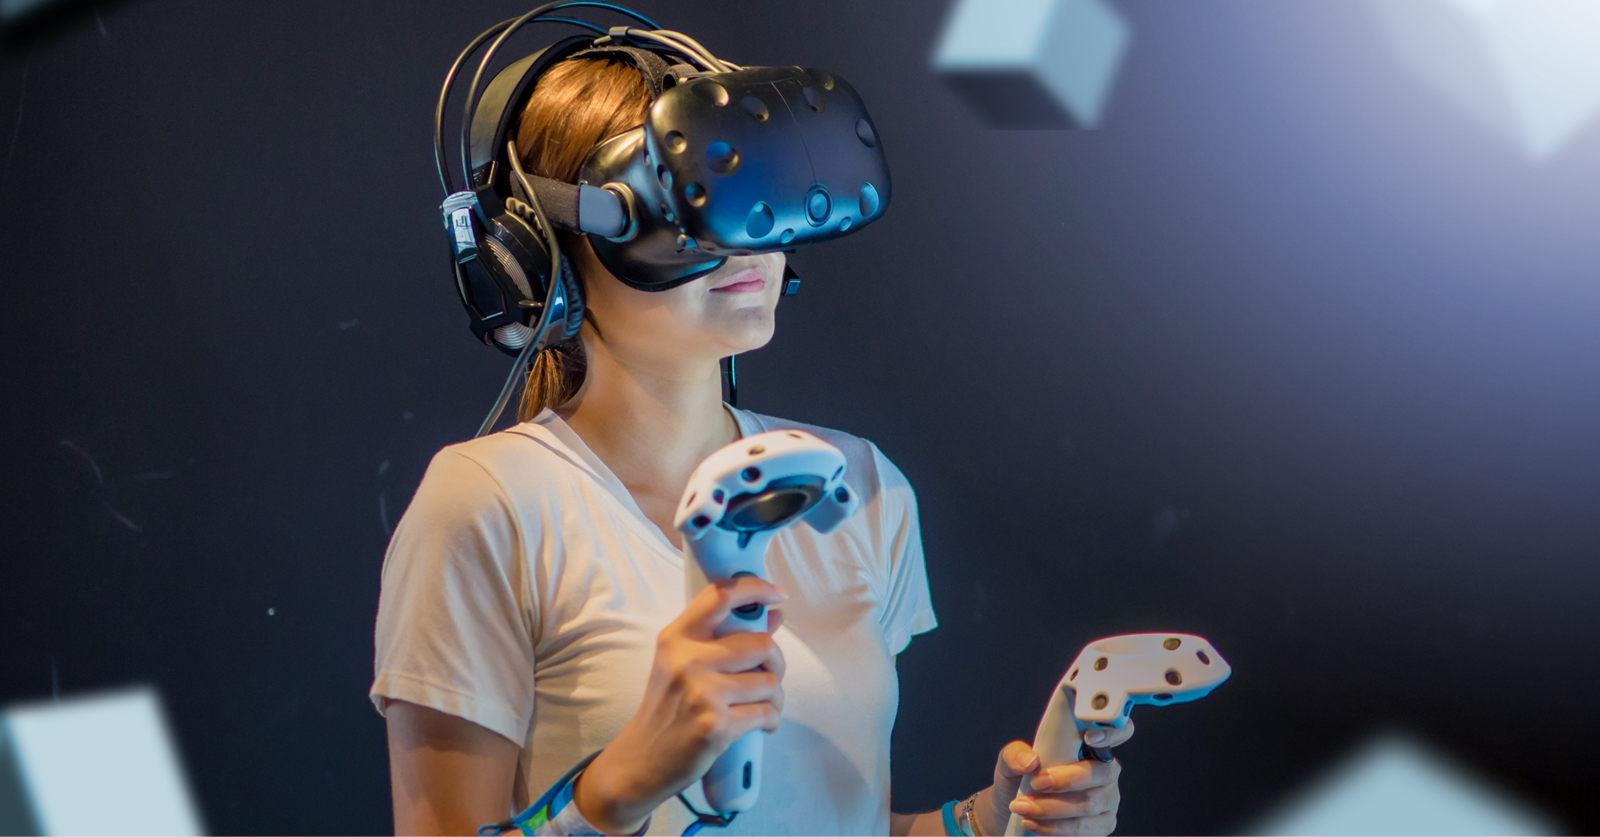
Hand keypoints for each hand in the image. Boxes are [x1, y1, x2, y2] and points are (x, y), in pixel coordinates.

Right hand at [573, 576, 787, 833]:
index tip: (778, 595)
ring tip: (761, 706)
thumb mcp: (684, 664)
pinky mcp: (715, 724)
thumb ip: (727, 637)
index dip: (756, 589)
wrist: (642, 758)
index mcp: (677, 638)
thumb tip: (774, 615)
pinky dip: (770, 720)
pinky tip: (760, 724)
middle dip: (775, 662)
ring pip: (769, 682)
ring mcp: (701, 693)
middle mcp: (687, 660)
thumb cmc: (668, 707)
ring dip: (774, 697)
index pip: (720, 596)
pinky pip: (766, 712)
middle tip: (768, 676)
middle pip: (761, 643)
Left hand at [976, 721, 1133, 835]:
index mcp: (1088, 747)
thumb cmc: (1020, 781)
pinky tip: (1034, 823)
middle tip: (1036, 783)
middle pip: (1101, 774)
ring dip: (1052, 807)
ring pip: (1089, 804)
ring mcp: (1106, 801)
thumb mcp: (1010, 762)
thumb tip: (1031, 761)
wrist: (1014, 812)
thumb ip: (1016, 755)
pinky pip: (1084, 829)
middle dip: (1066, 780)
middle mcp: (1104, 772)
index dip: (1111, 732)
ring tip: (1023, 807)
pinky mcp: (1101, 826)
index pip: (1117, 732)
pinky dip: (1056, 827)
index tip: (1089, 737)